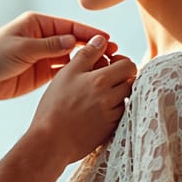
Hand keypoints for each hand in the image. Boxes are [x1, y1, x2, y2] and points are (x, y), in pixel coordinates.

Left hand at [0, 12, 118, 99]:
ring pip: (71, 58)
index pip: (70, 28)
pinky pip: (62, 72)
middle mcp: (43, 38)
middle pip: (74, 42)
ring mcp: (43, 56)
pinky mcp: (40, 73)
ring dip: (87, 62)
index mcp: (38, 24)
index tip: (108, 40)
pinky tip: (90, 79)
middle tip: (115, 55)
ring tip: (107, 68)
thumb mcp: (22, 48)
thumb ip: (49, 46)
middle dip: (94, 48)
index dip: (90, 34)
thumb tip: (74, 42)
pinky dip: (76, 74)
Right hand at [29, 35, 136, 163]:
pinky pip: (119, 116)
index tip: (109, 64)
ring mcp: (112, 116)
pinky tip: (94, 111)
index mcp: (101, 80)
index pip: (129, 65)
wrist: (50, 141)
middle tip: (105, 79)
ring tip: (97, 96)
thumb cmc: (55, 106)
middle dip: (121, 78)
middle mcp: (111, 98)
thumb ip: (86, 54)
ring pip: (124, 99)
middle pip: (130, 82)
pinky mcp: (109, 130)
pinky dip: (112, 111)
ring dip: (116, 95)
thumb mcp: (66, 74)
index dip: (121, 62)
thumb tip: (101, 40)